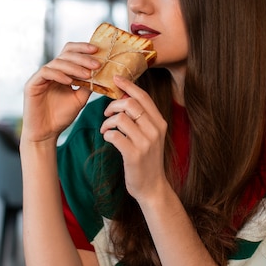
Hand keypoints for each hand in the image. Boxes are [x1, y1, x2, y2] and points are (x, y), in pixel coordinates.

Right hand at [21, 42, 101, 142]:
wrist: (46, 133)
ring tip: (87, 75)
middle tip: (96, 64)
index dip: (82, 48)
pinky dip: (59, 74)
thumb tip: (102, 73)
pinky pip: (46, 72)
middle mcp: (51, 71)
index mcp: (61, 72)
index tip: (97, 50)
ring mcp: (41, 76)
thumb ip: (88, 86)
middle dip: (82, 57)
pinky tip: (69, 81)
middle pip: (66, 54)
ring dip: (74, 67)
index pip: (71, 52)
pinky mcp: (32, 84)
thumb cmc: (61, 116)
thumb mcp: (79, 99)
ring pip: (57, 62)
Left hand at [100, 75, 168, 200]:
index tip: (116, 78)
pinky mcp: (134, 155)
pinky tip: (108, 138)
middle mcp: (155, 130)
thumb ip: (142, 119)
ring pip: (120, 118)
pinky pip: (114, 135)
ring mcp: (145, 143)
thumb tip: (125, 98)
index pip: (143, 97)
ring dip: (107, 122)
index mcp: (160, 123)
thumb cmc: (147, 159)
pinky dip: (107, 134)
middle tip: (106, 113)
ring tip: (105, 128)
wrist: (152, 187)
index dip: (128, 85)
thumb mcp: (150, 136)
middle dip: (113, 105)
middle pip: (130, 104)